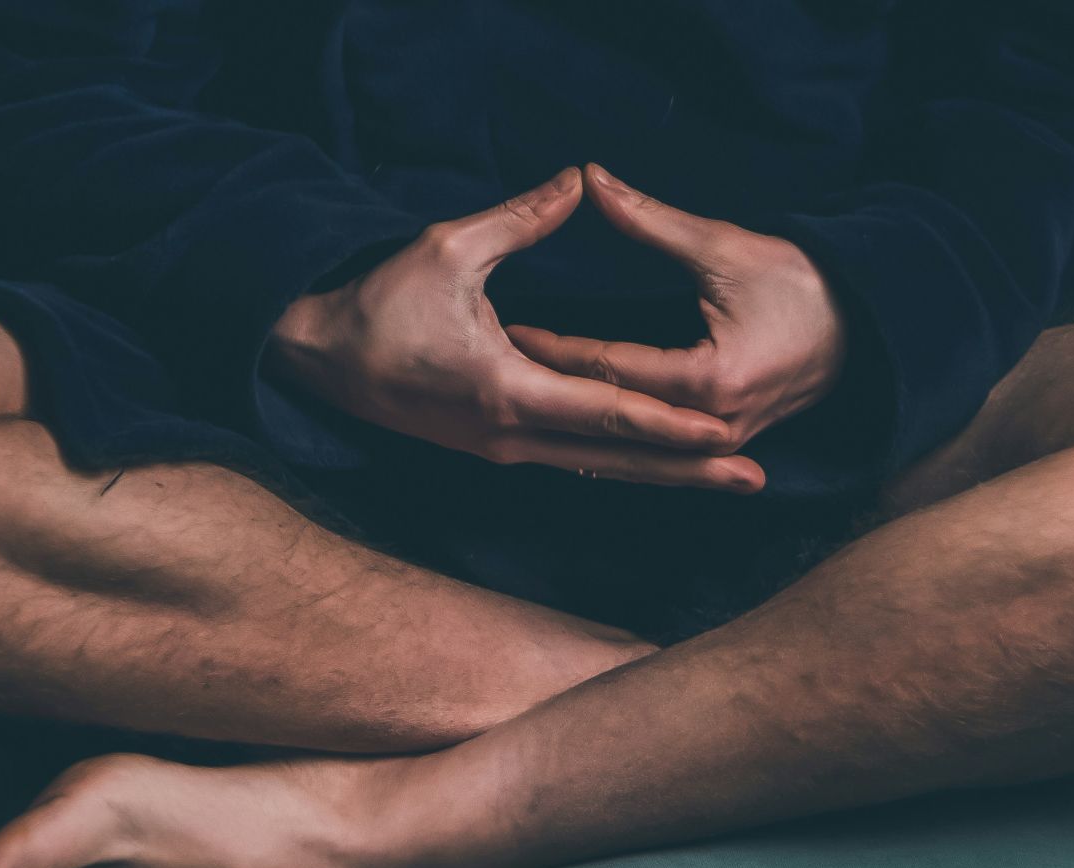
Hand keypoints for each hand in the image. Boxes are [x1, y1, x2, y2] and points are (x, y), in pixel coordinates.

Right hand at [268, 168, 763, 491]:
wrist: (317, 359)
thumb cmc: (377, 302)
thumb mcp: (449, 247)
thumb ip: (522, 219)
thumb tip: (579, 180)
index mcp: (507, 391)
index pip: (608, 413)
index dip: (671, 424)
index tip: (726, 430)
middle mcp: (511, 436)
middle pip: (617, 460)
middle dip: (689, 470)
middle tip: (755, 481)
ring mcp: (502, 450)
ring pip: (599, 469)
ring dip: (664, 476)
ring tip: (725, 482)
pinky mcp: (494, 449)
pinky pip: (572, 463)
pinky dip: (621, 466)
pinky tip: (658, 467)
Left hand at [507, 164, 847, 456]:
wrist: (867, 328)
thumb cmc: (803, 283)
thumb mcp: (725, 247)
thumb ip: (650, 221)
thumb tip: (590, 181)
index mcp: (709, 381)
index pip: (608, 367)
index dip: (552, 346)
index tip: (502, 328)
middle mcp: (710, 426)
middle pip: (609, 414)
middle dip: (548, 393)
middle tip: (486, 376)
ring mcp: (718, 444)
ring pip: (627, 445)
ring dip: (573, 427)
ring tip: (512, 413)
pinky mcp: (722, 446)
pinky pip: (652, 451)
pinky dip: (609, 441)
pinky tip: (567, 435)